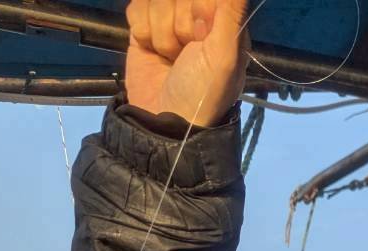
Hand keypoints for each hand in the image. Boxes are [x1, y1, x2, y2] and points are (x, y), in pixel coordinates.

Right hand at [125, 0, 249, 125]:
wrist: (164, 123)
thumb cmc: (202, 93)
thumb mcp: (225, 56)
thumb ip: (232, 13)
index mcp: (222, 21)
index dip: (199, 8)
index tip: (201, 35)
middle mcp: (197, 17)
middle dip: (179, 24)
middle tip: (186, 52)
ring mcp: (168, 22)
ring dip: (161, 33)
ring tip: (170, 58)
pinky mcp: (144, 29)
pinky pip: (136, 8)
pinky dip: (142, 31)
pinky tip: (152, 52)